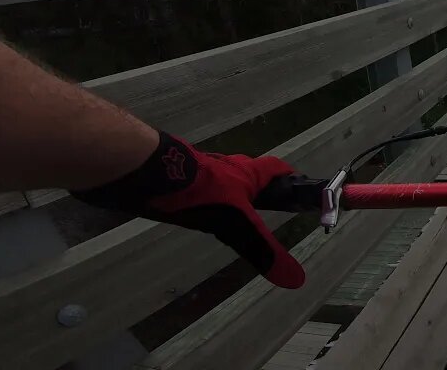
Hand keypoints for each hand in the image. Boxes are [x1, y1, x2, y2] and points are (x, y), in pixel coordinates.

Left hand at [72, 132, 304, 287]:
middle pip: (248, 175)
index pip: (276, 168)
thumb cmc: (201, 194)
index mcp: (247, 174)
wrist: (150, 175)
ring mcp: (200, 172)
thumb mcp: (237, 227)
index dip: (287, 177)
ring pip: (220, 181)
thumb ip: (263, 250)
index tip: (295, 189)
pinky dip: (200, 199)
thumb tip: (296, 278)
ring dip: (228, 195)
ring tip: (228, 218)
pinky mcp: (177, 179)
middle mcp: (227, 168)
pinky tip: (195, 214)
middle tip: (262, 212)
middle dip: (257, 191)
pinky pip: (195, 187)